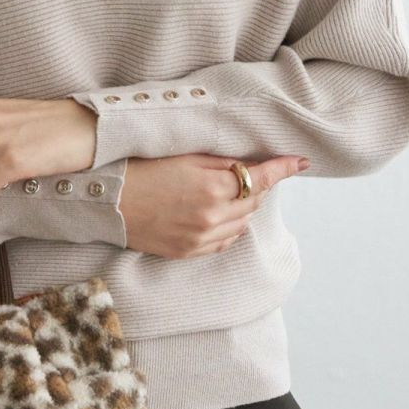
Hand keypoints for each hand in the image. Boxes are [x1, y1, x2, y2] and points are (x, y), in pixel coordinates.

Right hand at [119, 152, 310, 258]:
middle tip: (246, 172)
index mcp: (213, 187)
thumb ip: (222, 161)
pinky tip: (218, 215)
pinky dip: (229, 228)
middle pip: (254, 202)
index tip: (301, 162)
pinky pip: (224, 242)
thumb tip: (252, 163)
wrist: (107, 200)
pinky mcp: (188, 252)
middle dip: (256, 186)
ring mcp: (200, 238)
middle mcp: (212, 216)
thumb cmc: (143, 168)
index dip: (284, 168)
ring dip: (243, 207)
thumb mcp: (185, 156)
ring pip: (241, 224)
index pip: (262, 178)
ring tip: (226, 192)